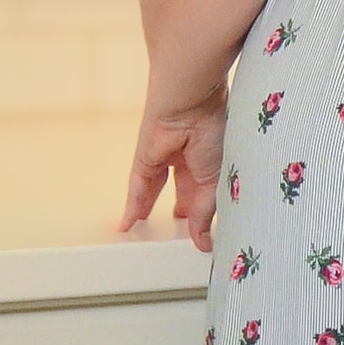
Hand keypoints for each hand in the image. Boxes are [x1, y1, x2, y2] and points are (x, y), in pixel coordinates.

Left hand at [120, 85, 229, 253]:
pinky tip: (128, 224)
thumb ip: (205, 213)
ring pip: (155, 192)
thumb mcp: (215, 181)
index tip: (204, 237)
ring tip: (147, 235)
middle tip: (178, 236)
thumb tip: (203, 240)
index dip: (204, 215)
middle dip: (180, 214)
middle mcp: (188, 161)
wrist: (193, 104)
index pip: (207, 194)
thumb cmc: (214, 129)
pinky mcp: (145, 160)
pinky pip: (137, 188)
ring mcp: (165, 159)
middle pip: (181, 194)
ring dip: (151, 212)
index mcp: (213, 162)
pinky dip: (133, 206)